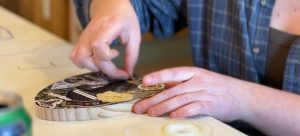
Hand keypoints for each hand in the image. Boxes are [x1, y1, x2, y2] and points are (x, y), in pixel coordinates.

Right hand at [70, 0, 140, 78]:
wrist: (111, 6)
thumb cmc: (124, 19)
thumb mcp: (135, 35)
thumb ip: (132, 55)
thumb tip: (128, 73)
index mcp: (107, 27)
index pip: (98, 45)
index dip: (107, 56)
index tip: (117, 54)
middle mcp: (92, 32)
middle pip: (88, 56)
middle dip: (105, 69)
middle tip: (118, 71)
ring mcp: (84, 36)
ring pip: (79, 58)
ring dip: (93, 67)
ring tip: (106, 64)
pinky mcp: (81, 40)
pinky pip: (75, 56)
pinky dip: (84, 64)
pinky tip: (96, 61)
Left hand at [133, 67, 249, 121]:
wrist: (243, 96)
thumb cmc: (219, 87)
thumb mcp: (201, 79)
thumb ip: (183, 82)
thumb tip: (163, 84)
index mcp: (194, 72)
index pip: (173, 72)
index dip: (158, 76)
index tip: (144, 81)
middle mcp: (199, 81)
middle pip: (172, 89)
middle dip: (154, 98)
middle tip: (140, 107)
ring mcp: (205, 93)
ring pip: (180, 99)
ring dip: (164, 107)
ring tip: (151, 113)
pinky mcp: (211, 105)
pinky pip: (194, 108)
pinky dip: (183, 112)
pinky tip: (173, 116)